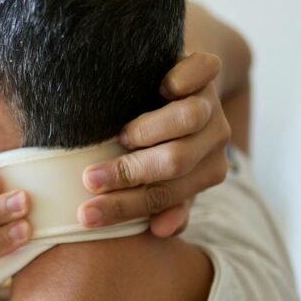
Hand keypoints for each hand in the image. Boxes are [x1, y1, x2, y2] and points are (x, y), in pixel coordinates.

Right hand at [78, 52, 230, 236]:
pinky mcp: (208, 68)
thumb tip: (162, 232)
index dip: (123, 207)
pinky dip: (182, 80)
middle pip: (176, 162)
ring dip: (151, 129)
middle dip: (129, 173)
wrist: (182, 83)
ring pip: (190, 119)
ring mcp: (213, 103)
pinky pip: (203, 72)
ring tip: (121, 134)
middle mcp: (215, 140)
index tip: (85, 214)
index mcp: (207, 172)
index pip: (164, 196)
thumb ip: (164, 202)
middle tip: (88, 178)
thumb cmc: (160, 138)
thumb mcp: (163, 175)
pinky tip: (159, 86)